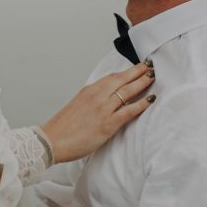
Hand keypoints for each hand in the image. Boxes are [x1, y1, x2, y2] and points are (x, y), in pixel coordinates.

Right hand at [39, 62, 155, 163]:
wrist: (53, 140)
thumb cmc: (63, 127)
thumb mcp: (78, 105)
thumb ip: (92, 100)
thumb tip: (105, 99)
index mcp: (89, 90)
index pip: (113, 76)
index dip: (127, 71)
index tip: (138, 67)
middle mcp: (97, 96)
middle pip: (122, 79)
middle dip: (138, 71)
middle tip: (151, 65)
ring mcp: (103, 109)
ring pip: (128, 91)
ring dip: (142, 82)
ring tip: (153, 77)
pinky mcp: (108, 124)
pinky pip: (129, 111)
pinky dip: (141, 104)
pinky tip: (150, 99)